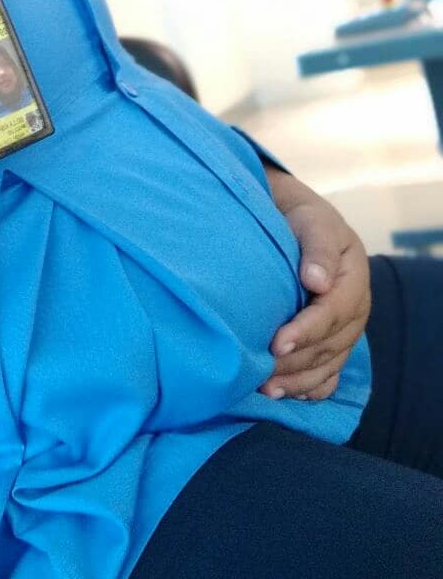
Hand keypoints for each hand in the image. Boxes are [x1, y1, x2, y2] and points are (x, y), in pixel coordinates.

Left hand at [260, 165, 370, 400]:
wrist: (300, 222)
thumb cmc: (303, 221)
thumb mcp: (313, 222)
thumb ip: (317, 249)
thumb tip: (316, 281)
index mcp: (353, 279)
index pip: (332, 313)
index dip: (305, 331)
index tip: (276, 343)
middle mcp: (355, 309)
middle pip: (329, 345)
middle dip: (296, 363)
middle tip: (261, 374)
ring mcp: (345, 329)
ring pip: (328, 364)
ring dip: (298, 381)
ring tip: (266, 390)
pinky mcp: (333, 341)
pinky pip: (329, 373)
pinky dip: (310, 387)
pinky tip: (286, 395)